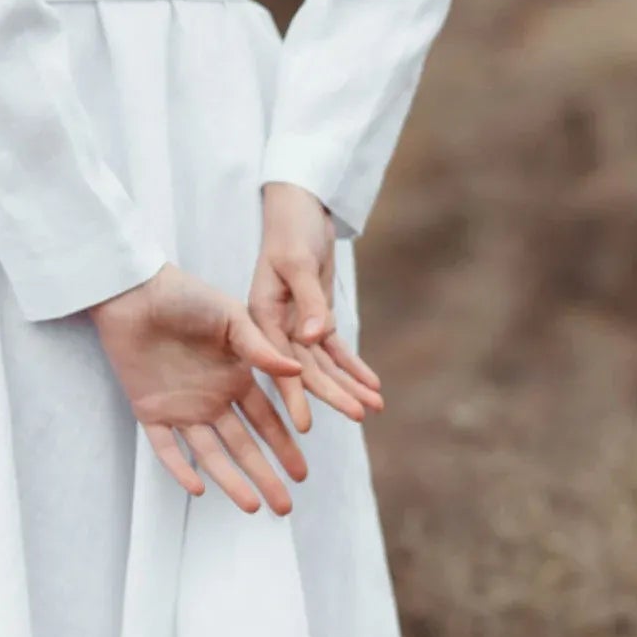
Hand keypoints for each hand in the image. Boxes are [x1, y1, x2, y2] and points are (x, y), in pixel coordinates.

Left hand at [87, 262, 310, 514]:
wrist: (133, 290)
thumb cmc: (184, 296)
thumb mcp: (231, 318)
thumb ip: (261, 349)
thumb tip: (298, 371)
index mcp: (235, 377)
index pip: (267, 421)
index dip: (284, 446)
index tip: (302, 472)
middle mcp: (211, 398)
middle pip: (243, 446)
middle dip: (264, 475)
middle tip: (284, 506)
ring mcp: (180, 407)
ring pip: (210, 453)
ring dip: (231, 479)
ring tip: (252, 506)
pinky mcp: (149, 410)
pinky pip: (166, 447)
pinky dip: (181, 467)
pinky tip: (199, 487)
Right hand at [248, 183, 382, 423]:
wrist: (299, 211)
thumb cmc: (292, 230)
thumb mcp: (298, 260)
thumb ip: (308, 300)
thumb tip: (315, 338)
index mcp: (260, 316)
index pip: (279, 362)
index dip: (293, 394)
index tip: (304, 426)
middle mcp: (276, 328)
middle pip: (305, 369)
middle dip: (333, 394)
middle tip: (359, 415)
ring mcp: (296, 326)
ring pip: (324, 364)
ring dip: (349, 384)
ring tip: (376, 406)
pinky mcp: (316, 319)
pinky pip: (336, 350)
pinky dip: (354, 366)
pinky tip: (373, 385)